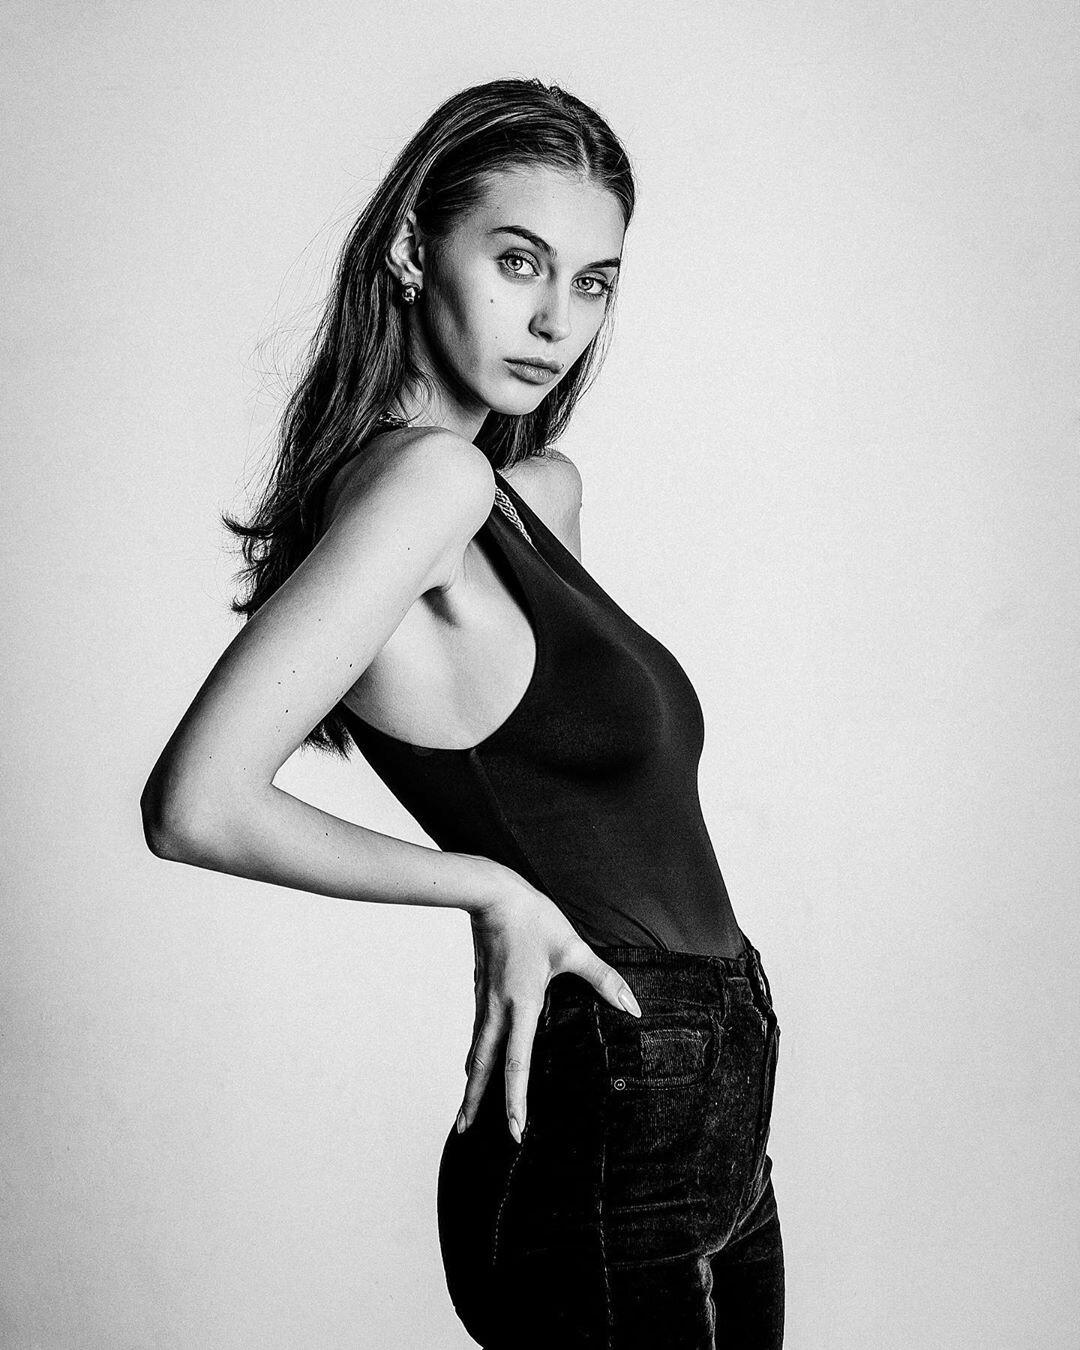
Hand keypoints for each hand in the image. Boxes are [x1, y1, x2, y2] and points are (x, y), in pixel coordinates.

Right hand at [456, 868, 641, 1142]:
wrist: (491, 895)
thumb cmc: (533, 919)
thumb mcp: (572, 948)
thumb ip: (603, 979)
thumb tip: (633, 1006)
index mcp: (521, 1005)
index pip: (516, 1063)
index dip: (516, 1099)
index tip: (515, 1129)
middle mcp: (498, 1010)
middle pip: (483, 1067)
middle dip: (475, 1102)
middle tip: (466, 1131)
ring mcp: (485, 1001)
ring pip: (477, 1051)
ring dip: (472, 1082)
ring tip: (468, 1109)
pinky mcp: (481, 990)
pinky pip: (478, 1033)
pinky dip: (476, 1056)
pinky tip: (477, 1063)